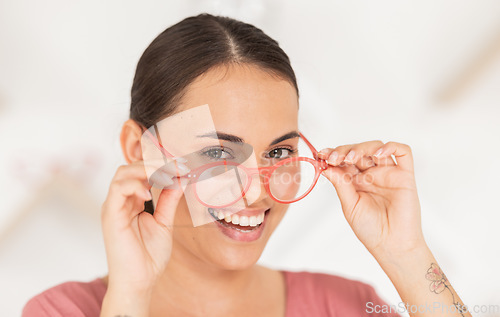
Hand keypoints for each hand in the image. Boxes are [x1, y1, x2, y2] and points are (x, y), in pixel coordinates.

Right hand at [101, 160, 188, 291]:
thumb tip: (179, 179)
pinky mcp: (111, 216)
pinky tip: (148, 193)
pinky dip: (133, 185)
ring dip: (144, 170)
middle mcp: (121, 202)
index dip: (159, 166)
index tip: (181, 165)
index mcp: (132, 202)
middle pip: (129, 169)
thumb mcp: (164, 222)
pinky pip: (118, 190)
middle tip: (175, 166)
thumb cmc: (149, 256)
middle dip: (153, 163)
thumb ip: (169, 200)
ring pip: (122, 174)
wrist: (139, 281)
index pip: (140, 173)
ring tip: (163, 175)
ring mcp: (114, 207)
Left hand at [319, 141, 424, 259]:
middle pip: (358, 151)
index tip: (320, 154)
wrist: (392, 246)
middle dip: (343, 150)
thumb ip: (341, 184)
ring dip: (362, 148)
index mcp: (356, 181)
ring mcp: (388, 173)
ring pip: (376, 147)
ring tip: (351, 158)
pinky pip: (403, 152)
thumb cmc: (371, 229)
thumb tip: (326, 166)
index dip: (332, 154)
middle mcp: (371, 174)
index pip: (343, 160)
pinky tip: (378, 153)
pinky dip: (391, 146)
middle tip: (333, 157)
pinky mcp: (405, 176)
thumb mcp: (350, 206)